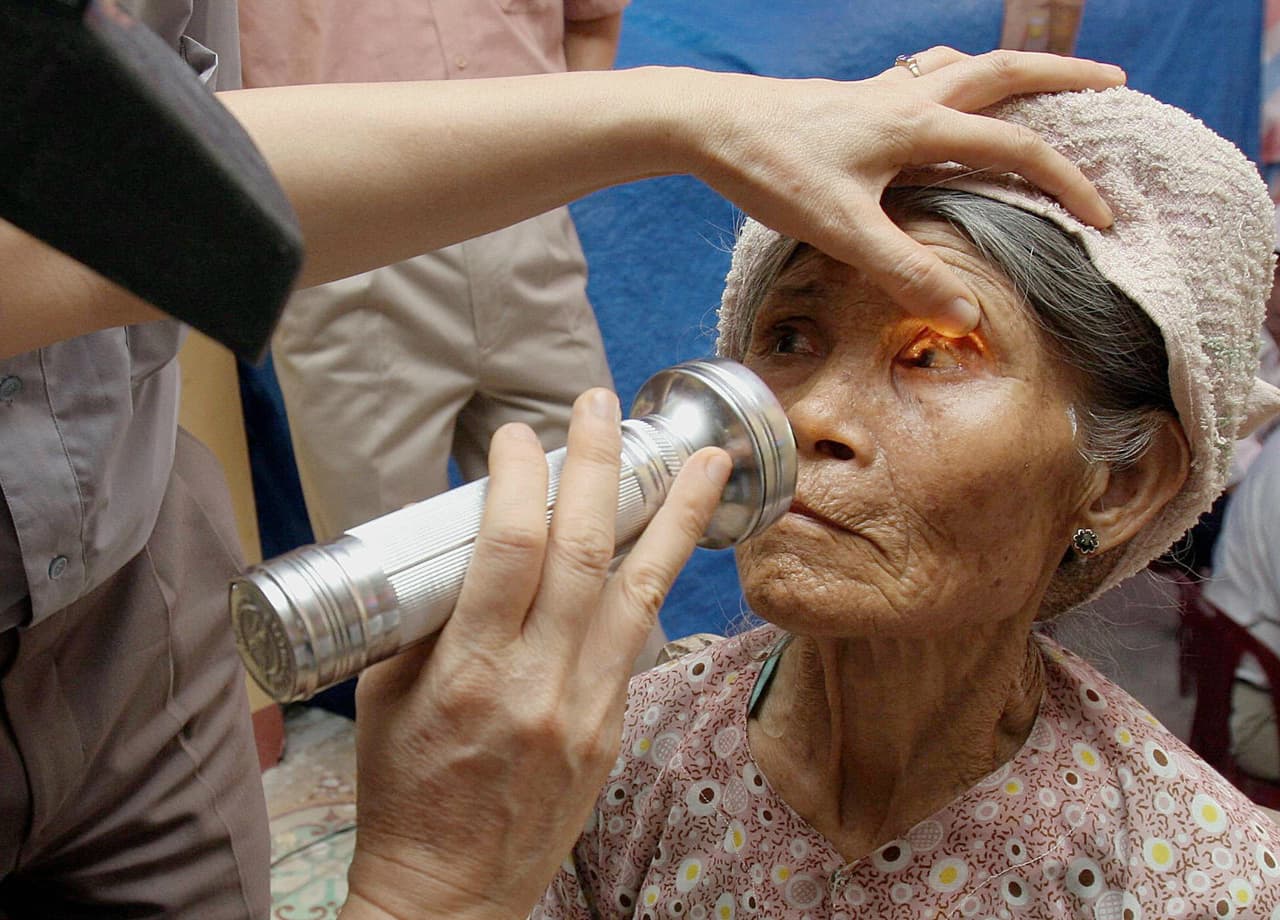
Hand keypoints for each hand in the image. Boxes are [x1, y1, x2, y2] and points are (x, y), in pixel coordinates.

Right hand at [340, 390, 731, 919]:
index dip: (518, 477)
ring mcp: (587, 707)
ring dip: (675, 514)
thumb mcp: (383, 699)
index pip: (508, 547)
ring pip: (641, 589)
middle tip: (602, 405)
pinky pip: (641, 637)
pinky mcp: (613, 727)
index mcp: (468, 672)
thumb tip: (458, 545)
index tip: (515, 437)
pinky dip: (656, 577)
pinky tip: (676, 535)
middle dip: (597, 464)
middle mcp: (538, 684)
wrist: (452, 893)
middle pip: (582, 550)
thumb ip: (423, 619)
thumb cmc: (405, 795)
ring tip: (706, 456)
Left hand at [681, 47, 1124, 333]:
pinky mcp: (851, 98)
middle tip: (1114, 82)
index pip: (1016, 148)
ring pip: (963, 65)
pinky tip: (939, 95)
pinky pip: (920, 75)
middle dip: (1064, 77)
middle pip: (1004, 72)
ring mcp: (879, 91)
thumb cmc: (773, 170)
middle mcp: (907, 97)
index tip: (1104, 216)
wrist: (708, 123)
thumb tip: (966, 313)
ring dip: (1010, 70)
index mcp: (918, 126)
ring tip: (1039, 80)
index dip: (1067, 182)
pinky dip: (952, 78)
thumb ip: (905, 271)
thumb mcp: (842, 230)